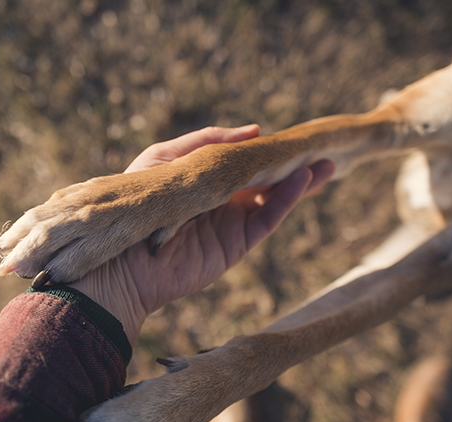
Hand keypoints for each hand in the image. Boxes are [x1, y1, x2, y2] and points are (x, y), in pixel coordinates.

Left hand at [68, 125, 334, 345]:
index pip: (245, 162)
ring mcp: (232, 223)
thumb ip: (206, 142)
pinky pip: (268, 218)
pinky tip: (304, 179)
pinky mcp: (237, 244)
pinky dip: (287, 199)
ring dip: (302, 181)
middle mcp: (222, 201)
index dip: (268, 150)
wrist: (123, 261)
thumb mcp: (165, 159)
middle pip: (267, 179)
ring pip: (275, 197)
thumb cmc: (137, 203)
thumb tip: (253, 130)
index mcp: (205, 180)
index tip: (292, 135)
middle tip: (323, 147)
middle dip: (294, 164)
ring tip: (328, 162)